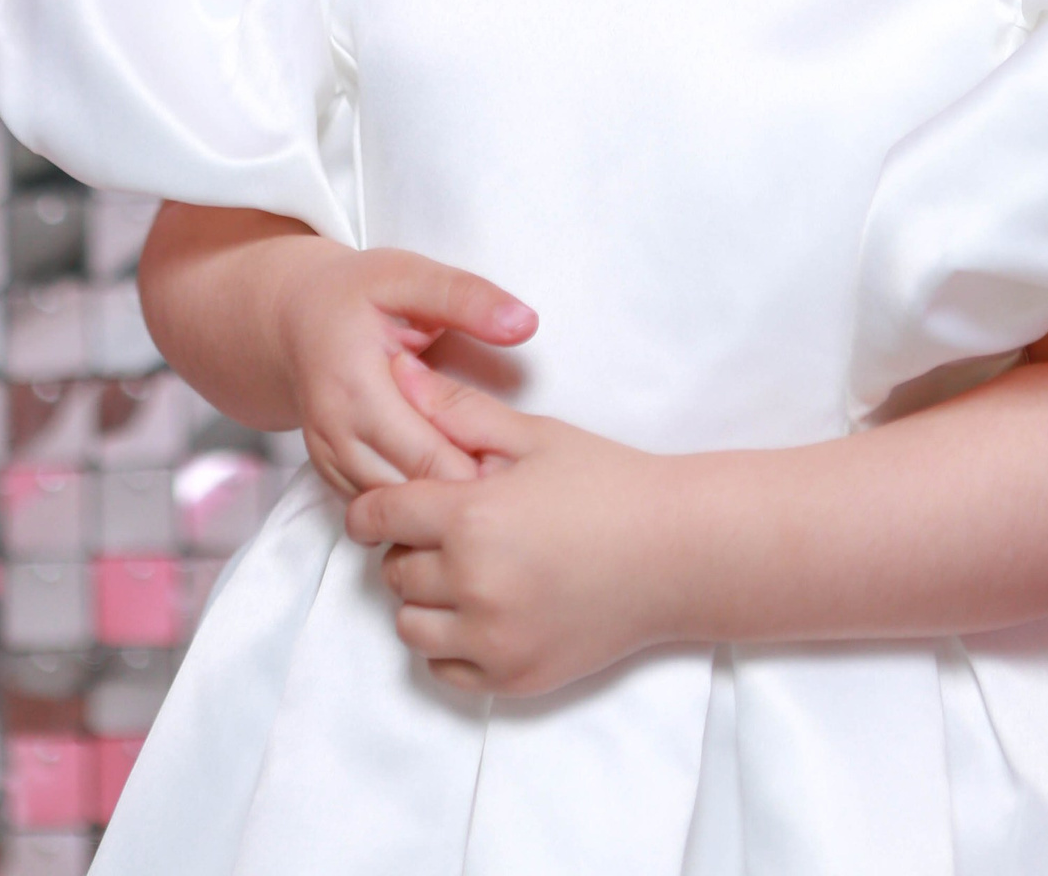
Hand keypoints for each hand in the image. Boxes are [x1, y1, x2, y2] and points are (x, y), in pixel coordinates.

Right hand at [279, 248, 536, 496]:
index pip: (429, 456)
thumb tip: (525, 323)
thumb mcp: (411, 277)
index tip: (518, 455)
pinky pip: (378, 508)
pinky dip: (413, 502)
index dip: (478, 462)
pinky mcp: (329, 475)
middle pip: (413, 492)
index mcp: (357, 386)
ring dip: (438, 502)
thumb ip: (467, 299)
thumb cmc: (357, 293)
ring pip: (394, 511)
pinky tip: (446, 479)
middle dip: (463, 489)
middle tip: (510, 472)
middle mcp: (336, 433)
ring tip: (483, 476)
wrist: (297, 317)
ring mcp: (328, 460)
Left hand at [346, 357, 675, 696]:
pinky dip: (451, 642)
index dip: (372, 508)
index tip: (381, 508)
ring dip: (423, 599)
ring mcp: (493, 639)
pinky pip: (445, 668)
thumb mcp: (535, 435)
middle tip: (444, 531)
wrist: (676, 552)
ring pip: (410, 626)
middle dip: (406, 548)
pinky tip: (483, 610)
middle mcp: (474, 585)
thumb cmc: (607, 483)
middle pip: (394, 572)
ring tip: (463, 572)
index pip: (381, 516)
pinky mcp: (513, 677)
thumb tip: (394, 369)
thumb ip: (460, 410)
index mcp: (472, 517)